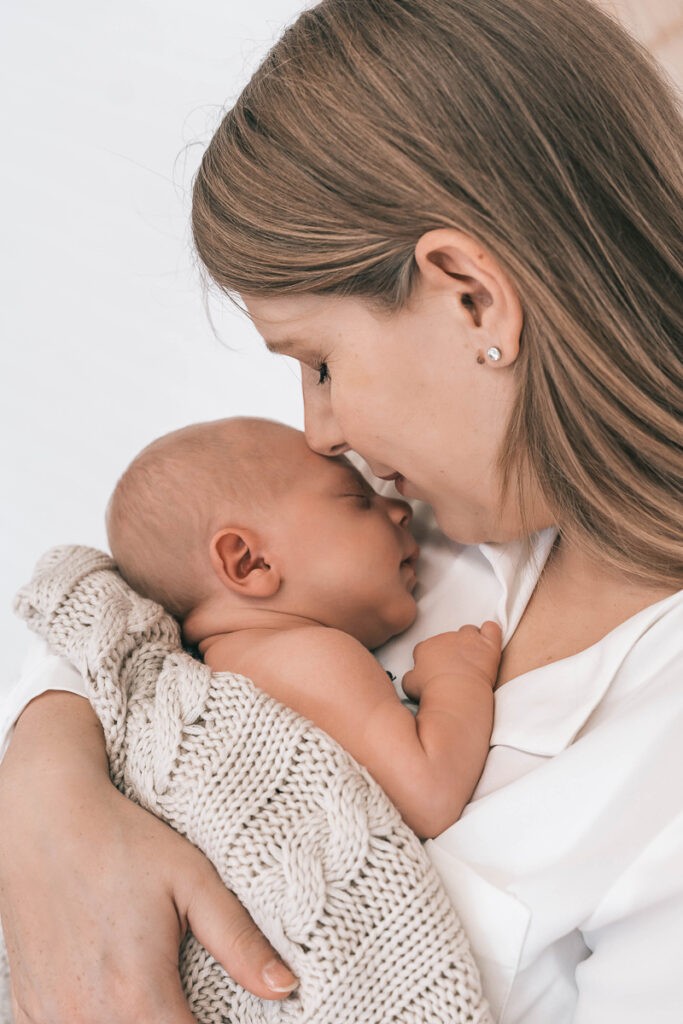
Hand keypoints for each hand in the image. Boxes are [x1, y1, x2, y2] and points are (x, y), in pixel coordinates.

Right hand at [0, 693, 297, 1023]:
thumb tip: (285, 987)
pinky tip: (112, 996)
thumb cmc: (121, 840)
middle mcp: (89, 1018)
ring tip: (159, 992)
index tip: (229, 1014)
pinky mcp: (29, 1006)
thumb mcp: (192, 880)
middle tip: (194, 997)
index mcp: (139, 995)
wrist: (44, 817)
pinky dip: (93, 1023)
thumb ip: (239, 940)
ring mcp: (52, 1016)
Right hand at [402, 621, 501, 701]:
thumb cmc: (432, 691)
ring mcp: (468, 639)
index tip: (436, 673)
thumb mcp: (409, 685)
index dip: (432, 660)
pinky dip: (490, 634)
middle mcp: (445, 638)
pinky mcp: (487, 644)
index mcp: (426, 647)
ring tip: (472, 660)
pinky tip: (488, 645)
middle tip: (456, 670)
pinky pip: (491, 629)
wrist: (455, 693)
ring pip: (469, 632)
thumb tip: (413, 675)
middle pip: (449, 639)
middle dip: (452, 652)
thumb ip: (410, 675)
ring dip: (470, 642)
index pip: (427, 648)